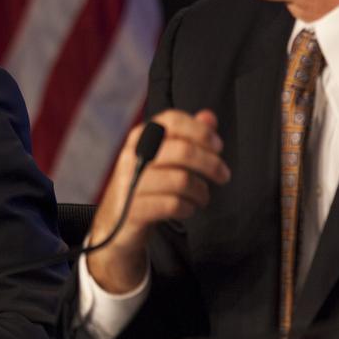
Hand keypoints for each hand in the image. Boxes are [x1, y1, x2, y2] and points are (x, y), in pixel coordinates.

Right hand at [84, 109, 227, 293]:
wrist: (114, 222)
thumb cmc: (146, 185)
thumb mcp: (164, 157)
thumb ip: (187, 136)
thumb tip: (209, 116)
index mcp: (141, 136)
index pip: (173, 120)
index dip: (201, 131)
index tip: (217, 146)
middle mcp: (133, 155)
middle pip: (183, 151)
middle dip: (211, 164)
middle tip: (223, 175)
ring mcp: (131, 182)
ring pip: (181, 180)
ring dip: (201, 191)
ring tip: (202, 196)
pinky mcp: (134, 209)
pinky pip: (173, 205)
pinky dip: (188, 208)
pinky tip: (187, 208)